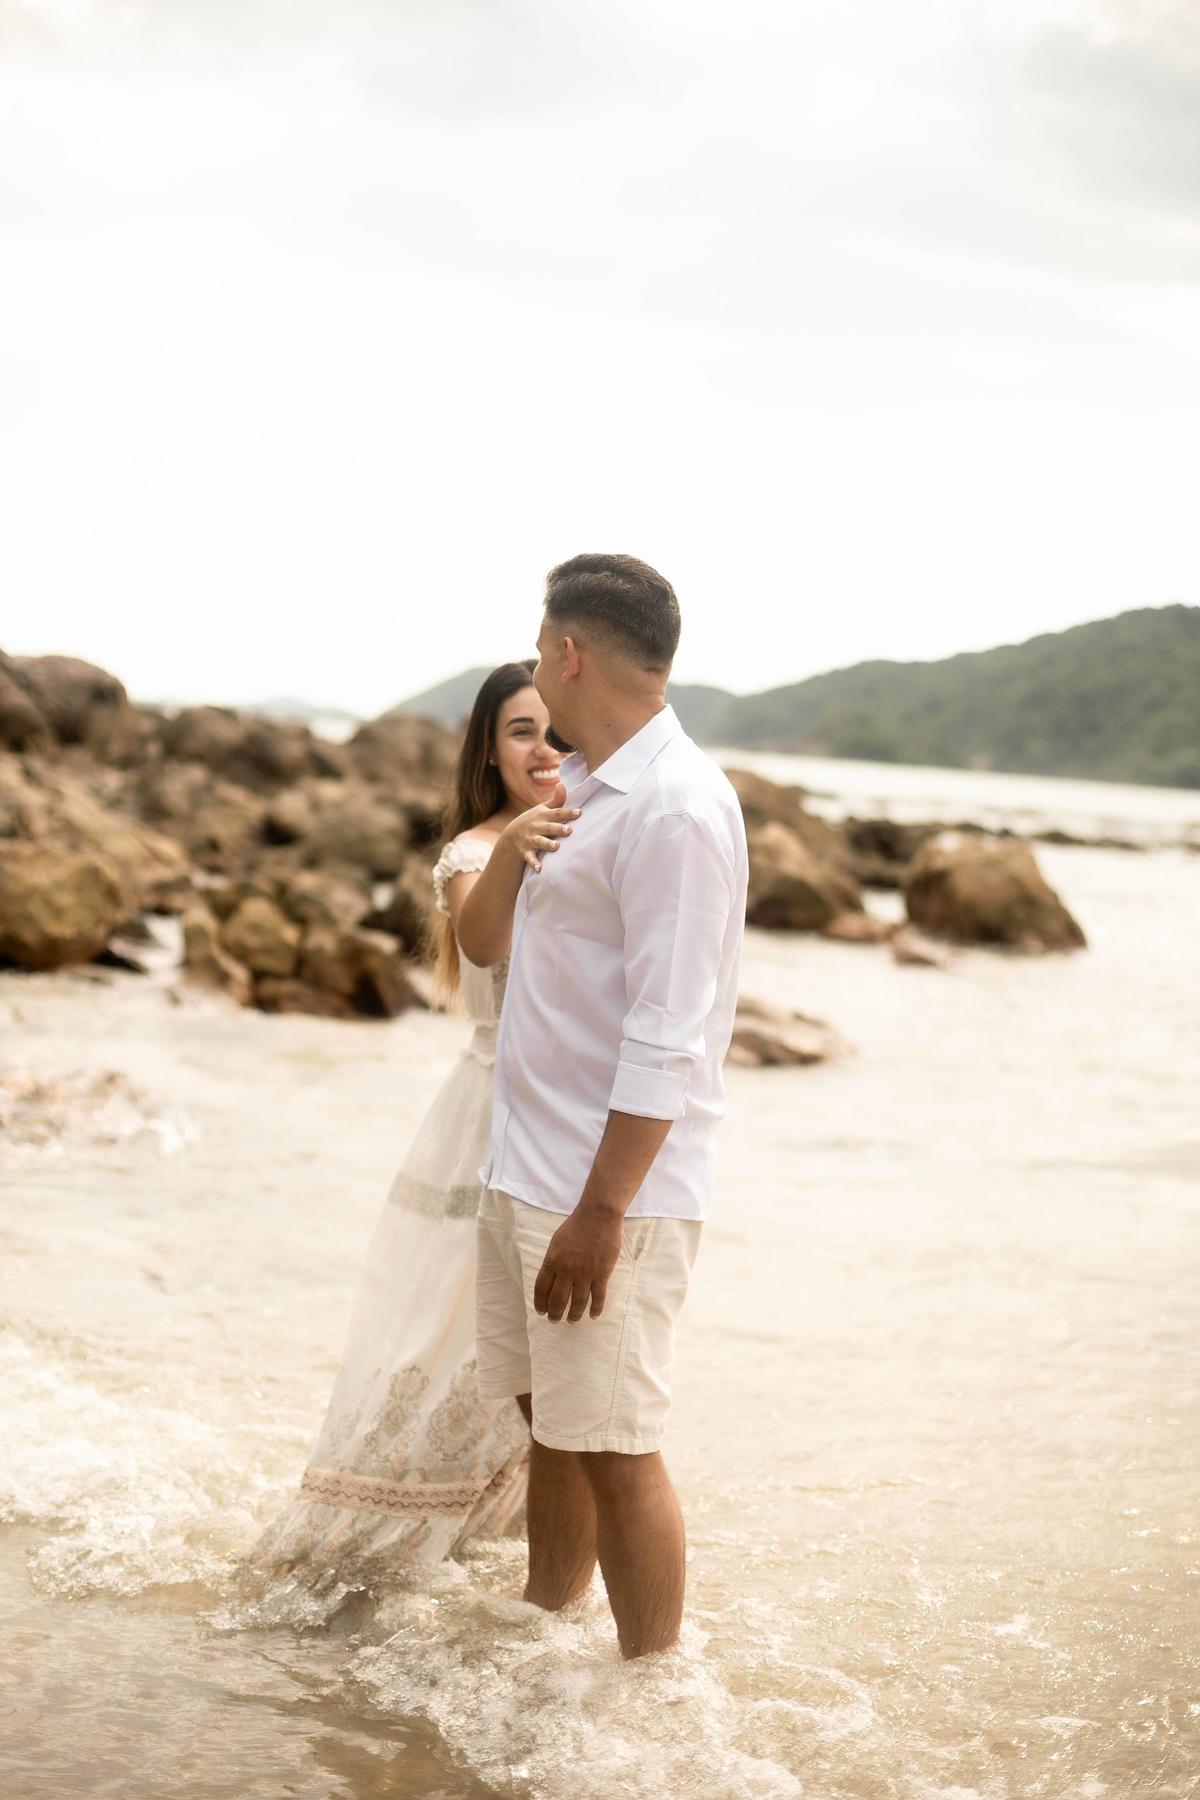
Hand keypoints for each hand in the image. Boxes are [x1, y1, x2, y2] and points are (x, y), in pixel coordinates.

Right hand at [502, 782, 579, 872]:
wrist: (511, 835)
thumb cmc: (533, 820)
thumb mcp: (542, 809)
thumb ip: (556, 800)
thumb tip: (562, 784)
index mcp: (543, 815)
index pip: (557, 813)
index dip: (568, 813)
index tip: (579, 813)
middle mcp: (537, 826)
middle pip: (549, 827)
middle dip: (558, 829)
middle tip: (569, 831)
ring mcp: (530, 839)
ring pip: (539, 842)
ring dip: (547, 844)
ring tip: (556, 847)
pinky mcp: (526, 851)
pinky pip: (530, 858)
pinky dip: (534, 863)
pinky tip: (540, 869)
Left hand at [533, 1205, 623, 1322]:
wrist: (598, 1216)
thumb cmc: (576, 1225)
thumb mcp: (556, 1241)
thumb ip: (553, 1260)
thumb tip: (551, 1277)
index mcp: (552, 1261)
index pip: (542, 1289)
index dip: (540, 1303)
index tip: (540, 1311)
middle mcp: (566, 1271)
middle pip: (557, 1300)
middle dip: (554, 1313)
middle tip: (554, 1320)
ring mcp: (585, 1274)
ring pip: (577, 1302)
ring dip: (573, 1315)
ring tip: (571, 1321)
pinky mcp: (601, 1274)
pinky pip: (598, 1297)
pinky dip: (595, 1309)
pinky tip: (593, 1316)